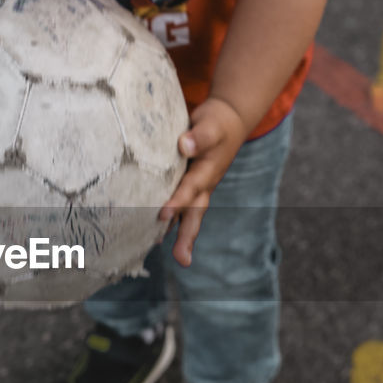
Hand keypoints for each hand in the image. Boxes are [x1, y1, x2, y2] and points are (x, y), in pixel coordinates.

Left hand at [158, 97, 248, 266]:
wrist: (227, 122)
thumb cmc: (216, 124)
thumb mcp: (210, 125)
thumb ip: (199, 136)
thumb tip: (184, 145)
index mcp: (207, 172)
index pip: (190, 189)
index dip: (178, 201)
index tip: (163, 213)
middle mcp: (203, 186)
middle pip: (195, 215)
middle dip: (188, 237)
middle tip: (183, 260)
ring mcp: (197, 189)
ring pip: (189, 217)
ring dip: (181, 237)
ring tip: (175, 258)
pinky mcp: (188, 187)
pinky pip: (180, 209)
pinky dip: (171, 224)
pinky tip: (155, 237)